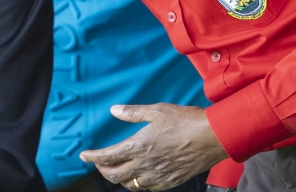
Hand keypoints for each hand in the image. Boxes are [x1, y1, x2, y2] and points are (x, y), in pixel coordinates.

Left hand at [80, 104, 226, 190]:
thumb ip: (133, 113)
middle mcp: (145, 164)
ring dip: (120, 178)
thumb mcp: (157, 111)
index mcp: (139, 145)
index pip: (108, 156)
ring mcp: (158, 175)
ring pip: (130, 184)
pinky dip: (139, 183)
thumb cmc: (186, 121)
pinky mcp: (170, 181)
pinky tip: (140, 175)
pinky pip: (148, 188)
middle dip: (103, 170)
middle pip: (114, 175)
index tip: (84, 156)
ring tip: (118, 169)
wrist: (212, 137)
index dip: (92, 157)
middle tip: (99, 163)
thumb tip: (114, 110)